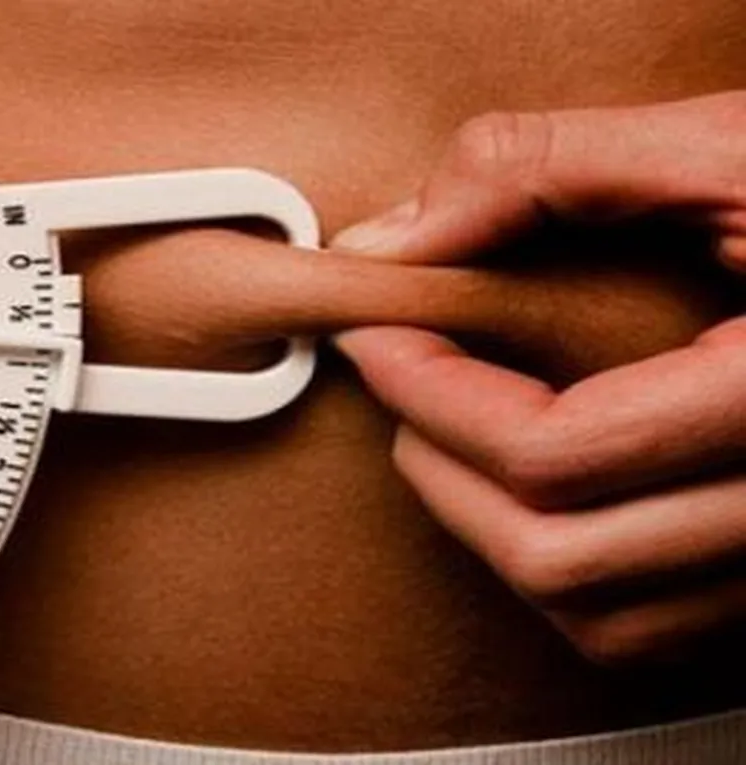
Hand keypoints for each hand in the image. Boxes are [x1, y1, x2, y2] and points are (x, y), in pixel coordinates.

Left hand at [331, 92, 745, 663]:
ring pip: (599, 617)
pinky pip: (654, 624)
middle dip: (442, 469)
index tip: (382, 334)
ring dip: (491, 530)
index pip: (557, 455)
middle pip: (560, 557)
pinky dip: (567, 564)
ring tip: (454, 431)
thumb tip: (400, 238)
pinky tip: (543, 480)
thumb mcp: (732, 149)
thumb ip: (552, 170)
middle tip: (404, 382)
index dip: (433, 395)